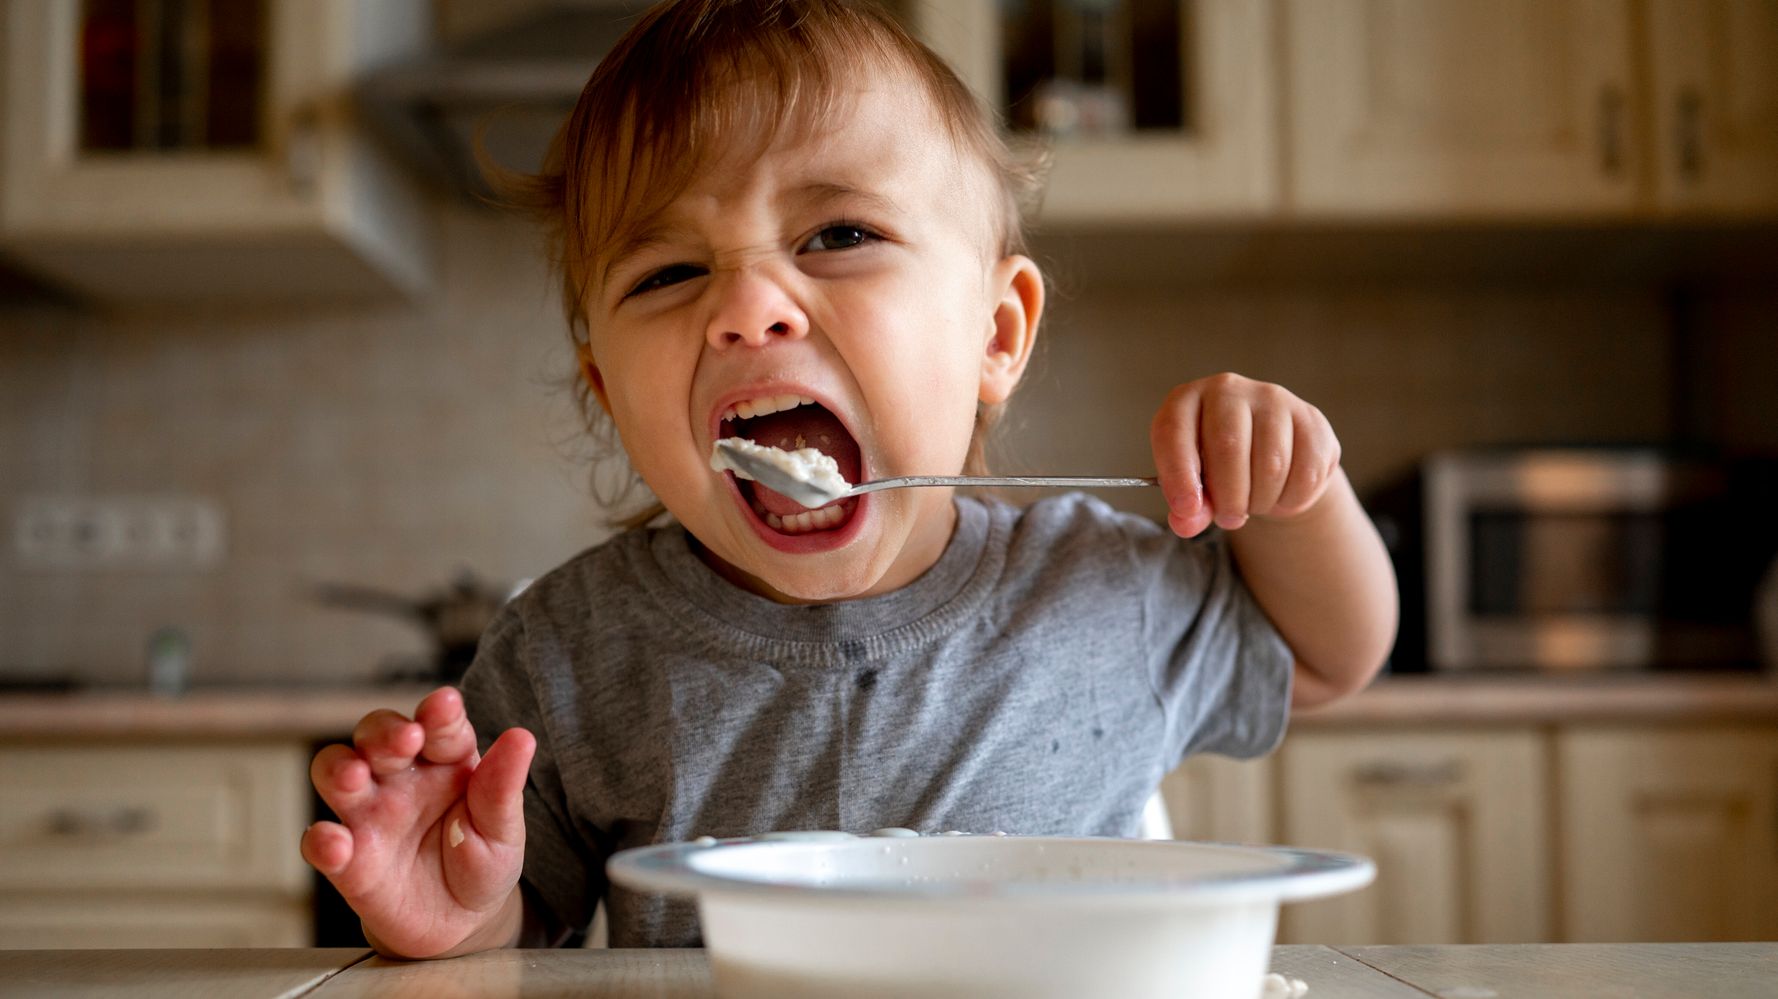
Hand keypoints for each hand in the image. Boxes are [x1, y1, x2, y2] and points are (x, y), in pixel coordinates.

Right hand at [302, 687, 535, 957]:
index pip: (438, 726)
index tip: (445, 705)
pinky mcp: (348, 860)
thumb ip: (503, 788)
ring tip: (354, 776)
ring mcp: (369, 816)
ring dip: (339, 768)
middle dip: (385, 731)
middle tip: (406, 738)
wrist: (461, 923)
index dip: (439, 713)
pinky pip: (322, 844)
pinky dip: (322, 841)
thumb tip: (522, 738)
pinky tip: (335, 844)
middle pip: (376, 735)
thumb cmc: (481, 862)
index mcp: (445, 760)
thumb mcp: (503, 830)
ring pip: (335, 773)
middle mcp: (400, 778)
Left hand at [1150, 373, 1340, 537]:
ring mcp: (1273, 399)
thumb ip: (1187, 507)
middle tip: (1229, 519)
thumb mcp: (1194, 485)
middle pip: (1228, 447)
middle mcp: (1228, 390)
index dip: (1178, 476)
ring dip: (1261, 501)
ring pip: (1272, 464)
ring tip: (1254, 505)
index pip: (1173, 432)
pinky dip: (1292, 500)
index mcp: (1185, 401)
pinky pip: (1307, 473)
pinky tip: (1281, 496)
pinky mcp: (1311, 419)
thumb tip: (1186, 522)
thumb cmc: (1218, 467)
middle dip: (1228, 497)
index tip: (1187, 510)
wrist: (1269, 452)